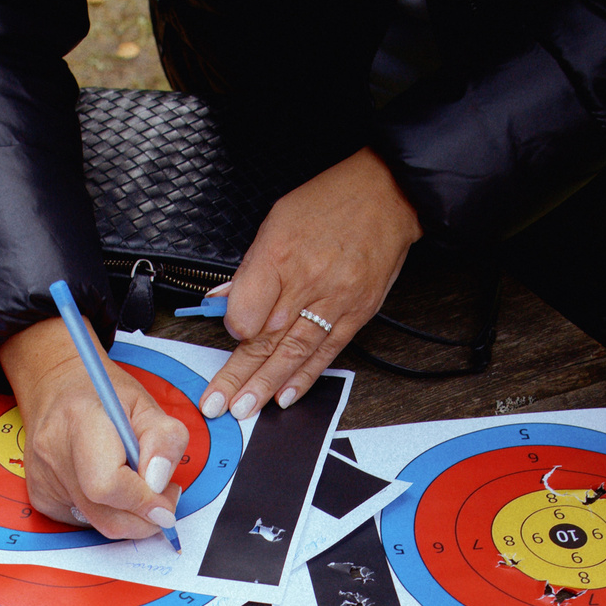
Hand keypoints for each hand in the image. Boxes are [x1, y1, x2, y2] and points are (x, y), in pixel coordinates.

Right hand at [0, 318, 190, 539]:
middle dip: (146, 516)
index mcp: (80, 421)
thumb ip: (165, 441)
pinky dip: (109, 511)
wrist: (55, 390)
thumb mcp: (147, 405)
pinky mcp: (42, 499)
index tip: (166, 493)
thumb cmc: (103, 396)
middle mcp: (53, 454)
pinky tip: (110, 486)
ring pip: (100, 525)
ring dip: (131, 516)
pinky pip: (86, 522)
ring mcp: (42, 481)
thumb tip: (159, 485)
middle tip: (162, 494)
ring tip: (140, 486)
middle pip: (106, 516)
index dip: (144, 499)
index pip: (108, 485)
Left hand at [199, 148, 419, 420]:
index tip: (229, 334)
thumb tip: (225, 300)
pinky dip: (304, 378)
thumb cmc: (330, 203)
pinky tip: (284, 398)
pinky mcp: (356, 314)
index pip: (246, 310)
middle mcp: (307, 282)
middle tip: (218, 404)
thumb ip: (251, 268)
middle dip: (238, 377)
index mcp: (280, 254)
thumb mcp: (277, 221)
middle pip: (264, 339)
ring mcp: (334, 302)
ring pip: (293, 353)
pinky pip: (326, 353)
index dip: (233, 328)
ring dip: (266, 386)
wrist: (387, 196)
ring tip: (244, 410)